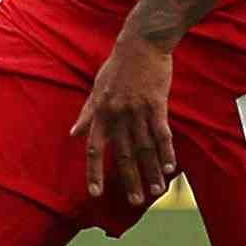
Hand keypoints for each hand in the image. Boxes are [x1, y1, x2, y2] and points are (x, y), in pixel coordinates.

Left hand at [72, 33, 177, 205]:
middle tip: (135, 201)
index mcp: (101, 113)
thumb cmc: (118, 67)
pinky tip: (172, 168)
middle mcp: (117, 115)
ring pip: (145, 148)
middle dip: (129, 180)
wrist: (141, 43)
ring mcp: (137, 110)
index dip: (94, 172)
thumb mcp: (96, 89)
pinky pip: (162, 133)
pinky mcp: (156, 104)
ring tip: (157, 191)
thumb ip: (87, 114)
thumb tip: (73, 135)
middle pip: (123, 154)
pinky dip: (167, 151)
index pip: (94, 149)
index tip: (95, 193)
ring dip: (151, 171)